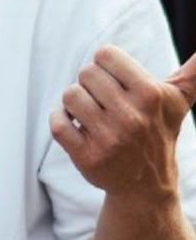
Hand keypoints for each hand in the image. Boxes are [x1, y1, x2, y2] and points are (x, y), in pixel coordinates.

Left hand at [50, 45, 195, 198]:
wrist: (146, 184)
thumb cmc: (159, 131)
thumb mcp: (179, 101)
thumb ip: (193, 72)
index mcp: (150, 94)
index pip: (105, 54)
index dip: (106, 66)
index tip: (115, 81)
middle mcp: (131, 116)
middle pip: (86, 73)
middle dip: (91, 84)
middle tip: (103, 101)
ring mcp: (109, 139)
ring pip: (70, 96)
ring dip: (76, 103)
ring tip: (91, 114)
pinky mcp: (88, 157)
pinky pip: (57, 123)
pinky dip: (60, 120)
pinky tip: (75, 125)